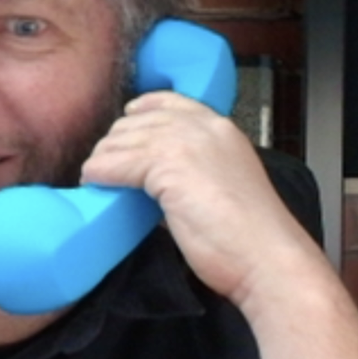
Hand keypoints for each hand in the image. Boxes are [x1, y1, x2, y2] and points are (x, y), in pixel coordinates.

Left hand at [79, 90, 325, 304]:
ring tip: (95, 177)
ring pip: (122, 140)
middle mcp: (202, 127)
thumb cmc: (248, 236)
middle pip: (138, 121)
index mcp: (221, 129)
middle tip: (104, 166)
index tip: (125, 119)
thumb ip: (192, 171)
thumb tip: (153, 180)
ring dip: (102, 159)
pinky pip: (115, 163)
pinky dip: (98, 172)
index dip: (142, 109)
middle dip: (115, 142)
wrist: (264, 257)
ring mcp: (184, 144)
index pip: (171, 102)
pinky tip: (93, 182)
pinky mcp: (166, 168)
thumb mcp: (223, 183)